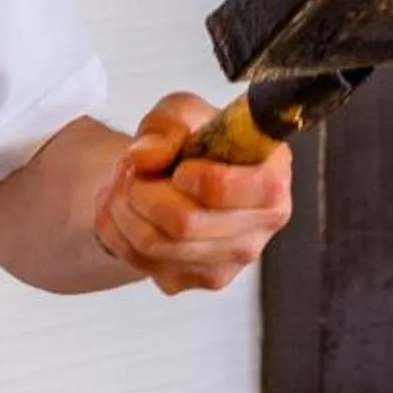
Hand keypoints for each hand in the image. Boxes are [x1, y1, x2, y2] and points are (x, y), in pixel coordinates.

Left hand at [93, 93, 294, 294]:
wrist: (182, 173)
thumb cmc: (193, 140)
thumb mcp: (180, 113)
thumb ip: (164, 128)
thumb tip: (143, 158)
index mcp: (272, 176)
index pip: (236, 192)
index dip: (198, 180)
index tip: (179, 168)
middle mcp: (264, 223)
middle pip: (185, 223)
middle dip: (141, 191)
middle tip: (131, 170)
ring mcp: (235, 258)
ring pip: (155, 244)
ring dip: (123, 210)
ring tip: (124, 185)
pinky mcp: (202, 279)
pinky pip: (143, 263)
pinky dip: (120, 234)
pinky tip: (129, 211)